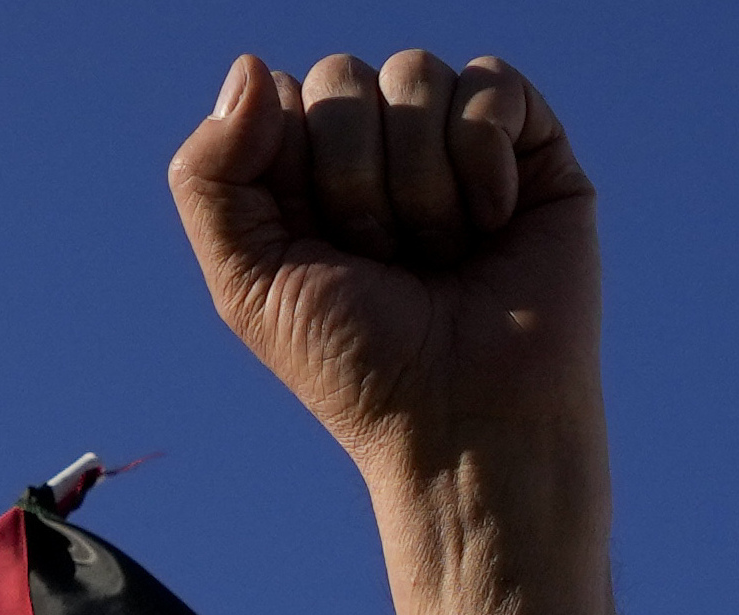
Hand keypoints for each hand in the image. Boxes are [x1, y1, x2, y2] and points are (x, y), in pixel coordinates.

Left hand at [169, 50, 604, 504]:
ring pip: (415, 74)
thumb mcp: (248, 283)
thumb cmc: (359, 367)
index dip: (291, 168)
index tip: (319, 249)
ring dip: (419, 185)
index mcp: (308, 170)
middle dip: (353, 181)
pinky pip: (491, 84)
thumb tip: (252, 66)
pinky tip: (494, 226)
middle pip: (341, 77)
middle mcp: (382, 146)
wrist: (466, 424)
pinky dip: (482, 158)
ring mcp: (456, 141)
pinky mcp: (532, 147)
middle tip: (386, 263)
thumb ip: (207, 175)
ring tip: (442, 257)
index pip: (279, 96)